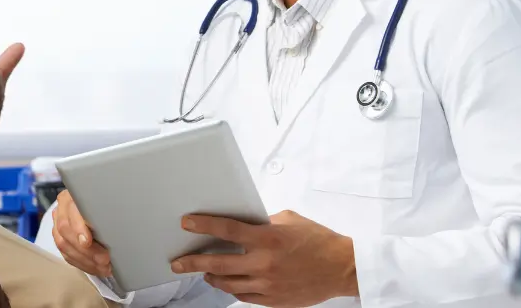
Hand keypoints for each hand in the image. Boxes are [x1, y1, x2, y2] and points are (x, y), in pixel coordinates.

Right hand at [51, 189, 111, 276]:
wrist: (95, 204)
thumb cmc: (105, 202)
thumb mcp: (107, 201)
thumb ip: (106, 210)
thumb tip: (119, 224)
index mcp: (72, 195)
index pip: (70, 210)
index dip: (78, 227)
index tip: (87, 242)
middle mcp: (62, 208)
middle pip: (65, 230)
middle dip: (86, 249)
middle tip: (104, 259)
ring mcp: (57, 224)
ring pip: (64, 245)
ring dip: (86, 260)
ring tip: (104, 267)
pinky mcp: (60, 239)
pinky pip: (67, 255)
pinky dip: (82, 264)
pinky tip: (96, 268)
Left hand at [170, 211, 358, 307]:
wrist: (342, 268)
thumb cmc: (318, 240)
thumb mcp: (288, 220)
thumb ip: (262, 222)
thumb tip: (242, 223)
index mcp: (268, 238)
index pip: (227, 230)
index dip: (204, 225)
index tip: (187, 223)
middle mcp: (265, 263)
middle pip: (218, 264)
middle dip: (193, 262)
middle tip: (178, 261)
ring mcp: (268, 284)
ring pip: (228, 284)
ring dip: (210, 277)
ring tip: (202, 272)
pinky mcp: (273, 300)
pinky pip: (244, 296)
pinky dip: (232, 289)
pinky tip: (226, 283)